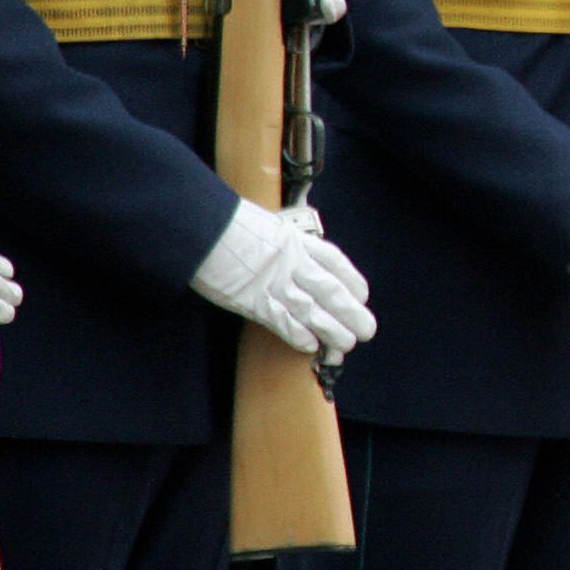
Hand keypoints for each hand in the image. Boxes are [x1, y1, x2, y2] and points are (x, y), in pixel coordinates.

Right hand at [192, 201, 375, 356]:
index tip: (362, 296)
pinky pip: (282, 321)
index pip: (335, 262)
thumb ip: (283, 243)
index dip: (352, 282)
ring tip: (347, 345)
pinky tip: (312, 346)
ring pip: (312, 310)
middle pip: (331, 290)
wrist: (203, 225)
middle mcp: (293, 262)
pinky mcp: (253, 300)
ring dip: (332, 330)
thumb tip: (293, 257)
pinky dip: (298, 334)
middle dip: (351, 313)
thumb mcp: (266, 225)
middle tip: (367, 330)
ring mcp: (274, 282)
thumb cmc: (228, 222)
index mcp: (297, 240)